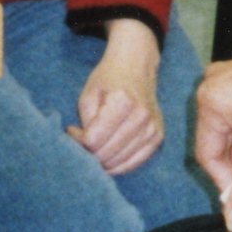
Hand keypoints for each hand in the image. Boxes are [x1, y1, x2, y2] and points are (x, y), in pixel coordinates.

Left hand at [68, 18, 164, 174]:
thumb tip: (85, 148)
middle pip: (106, 154)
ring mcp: (152, 129)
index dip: (77, 139)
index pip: (92, 141)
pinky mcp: (158, 137)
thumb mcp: (88, 95)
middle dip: (89, 152)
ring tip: (96, 144)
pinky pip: (134, 163)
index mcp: (123, 102)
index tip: (73, 129)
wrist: (136, 66)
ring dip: (102, 159)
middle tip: (83, 139)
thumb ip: (84, 124)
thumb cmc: (108, 79)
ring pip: (118, 163)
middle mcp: (141, 117)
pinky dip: (118, 165)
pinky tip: (108, 154)